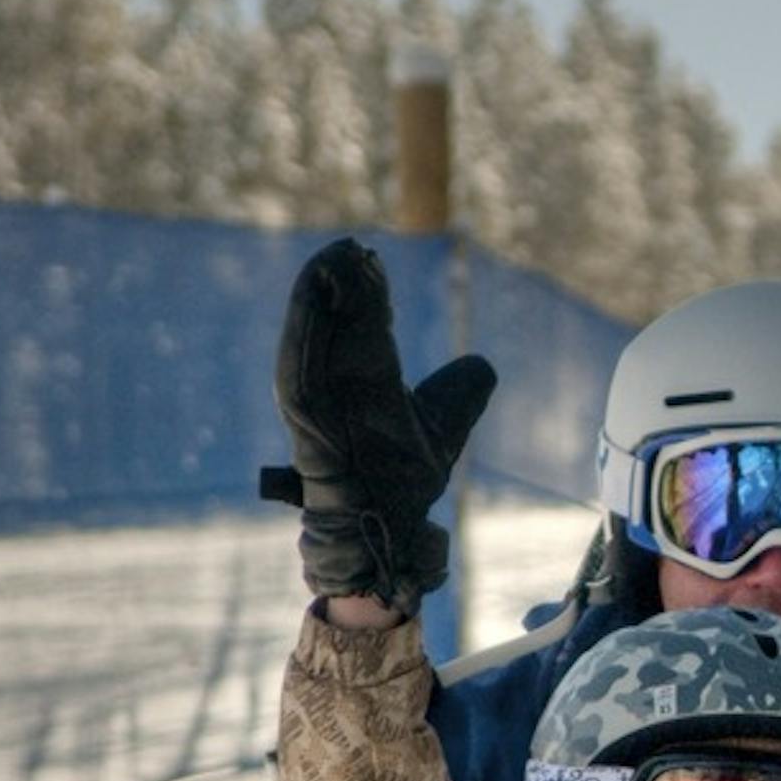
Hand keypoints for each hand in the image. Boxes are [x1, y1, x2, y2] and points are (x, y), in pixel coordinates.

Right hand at [260, 238, 495, 608]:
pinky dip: (302, 337)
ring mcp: (319, 407)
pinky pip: (299, 373)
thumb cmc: (404, 483)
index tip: (370, 256)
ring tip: (330, 261)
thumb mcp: (441, 427)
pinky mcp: (307, 425)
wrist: (388, 533)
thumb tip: (481, 363)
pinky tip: (308, 306)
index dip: (367, 295)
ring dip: (318, 301)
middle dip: (342, 286)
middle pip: (338, 327)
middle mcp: (336, 390)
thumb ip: (460, 393)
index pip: (364, 329)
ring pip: (315, 341)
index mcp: (363, 385)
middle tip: (350, 246)